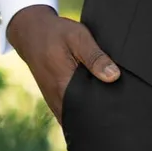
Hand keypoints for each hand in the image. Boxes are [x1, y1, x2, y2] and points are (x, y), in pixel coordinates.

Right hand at [6, 4, 119, 123]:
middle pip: (83, 118)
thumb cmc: (57, 33)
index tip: (120, 109)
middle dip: (99, 116)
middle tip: (118, 109)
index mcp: (64, 85)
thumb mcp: (78, 37)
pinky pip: (70, 113)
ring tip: (110, 107)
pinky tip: (94, 102)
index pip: (88, 110)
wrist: (31, 33)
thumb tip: (114, 76)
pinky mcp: (54, 99)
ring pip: (76, 117)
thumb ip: (95, 57)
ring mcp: (54, 101)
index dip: (104, 112)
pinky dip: (82, 110)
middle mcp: (57, 99)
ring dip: (90, 114)